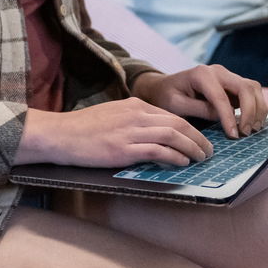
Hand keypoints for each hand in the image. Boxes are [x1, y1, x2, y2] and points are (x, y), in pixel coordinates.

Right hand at [19, 99, 212, 168]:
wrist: (59, 134)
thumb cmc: (81, 129)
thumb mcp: (111, 116)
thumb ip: (133, 122)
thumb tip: (153, 136)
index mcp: (134, 104)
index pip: (171, 114)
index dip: (191, 128)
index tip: (199, 140)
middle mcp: (135, 114)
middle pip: (179, 123)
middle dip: (199, 138)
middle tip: (209, 151)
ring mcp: (130, 131)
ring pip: (173, 135)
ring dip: (193, 148)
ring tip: (202, 159)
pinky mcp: (124, 148)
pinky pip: (158, 151)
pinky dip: (175, 157)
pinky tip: (182, 163)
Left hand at [132, 65, 267, 139]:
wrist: (165, 88)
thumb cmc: (167, 97)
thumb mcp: (176, 105)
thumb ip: (198, 109)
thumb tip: (222, 117)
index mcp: (201, 74)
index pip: (221, 96)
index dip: (229, 117)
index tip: (234, 135)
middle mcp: (218, 71)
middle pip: (245, 87)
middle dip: (250, 111)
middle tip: (246, 133)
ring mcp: (227, 76)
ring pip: (253, 88)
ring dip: (258, 109)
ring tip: (252, 130)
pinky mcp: (233, 85)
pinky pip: (252, 93)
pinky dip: (257, 108)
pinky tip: (252, 124)